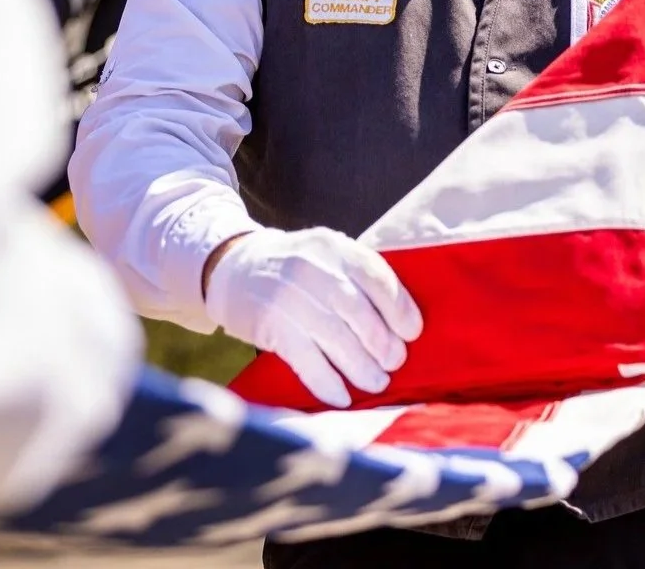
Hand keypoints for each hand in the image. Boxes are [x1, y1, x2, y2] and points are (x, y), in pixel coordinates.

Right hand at [202, 227, 422, 408]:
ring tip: (376, 382)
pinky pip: (307, 360)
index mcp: (334, 248)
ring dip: (361, 368)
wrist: (232, 267)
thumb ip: (357, 279)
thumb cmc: (293, 268)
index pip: (378, 279)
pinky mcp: (271, 324)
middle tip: (393, 364)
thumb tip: (402, 326)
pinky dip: (327, 383)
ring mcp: (290, 296)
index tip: (412, 333)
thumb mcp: (325, 255)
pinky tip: (340, 396)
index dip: (400, 310)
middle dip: (383, 345)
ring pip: (337, 340)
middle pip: (360, 314)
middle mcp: (313, 268)